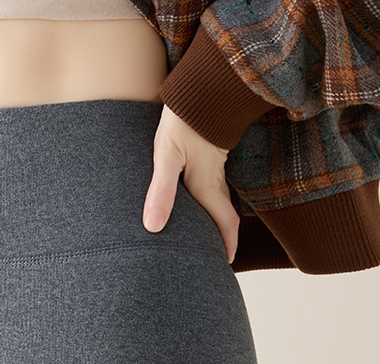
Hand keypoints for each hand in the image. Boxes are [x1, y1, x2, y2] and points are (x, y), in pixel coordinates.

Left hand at [143, 103, 237, 263]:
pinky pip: (213, 181)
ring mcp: (215, 162)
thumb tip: (153, 227)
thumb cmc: (182, 119)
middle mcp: (215, 176)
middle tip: (218, 254)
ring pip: (219, 197)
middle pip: (223, 212)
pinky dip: (210, 197)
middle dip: (223, 235)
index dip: (226, 244)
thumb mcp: (166, 155)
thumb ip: (161, 191)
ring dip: (217, 216)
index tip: (225, 263)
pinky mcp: (209, 150)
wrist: (201, 84)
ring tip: (208, 231)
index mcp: (206, 184)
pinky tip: (199, 196)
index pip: (223, 222)